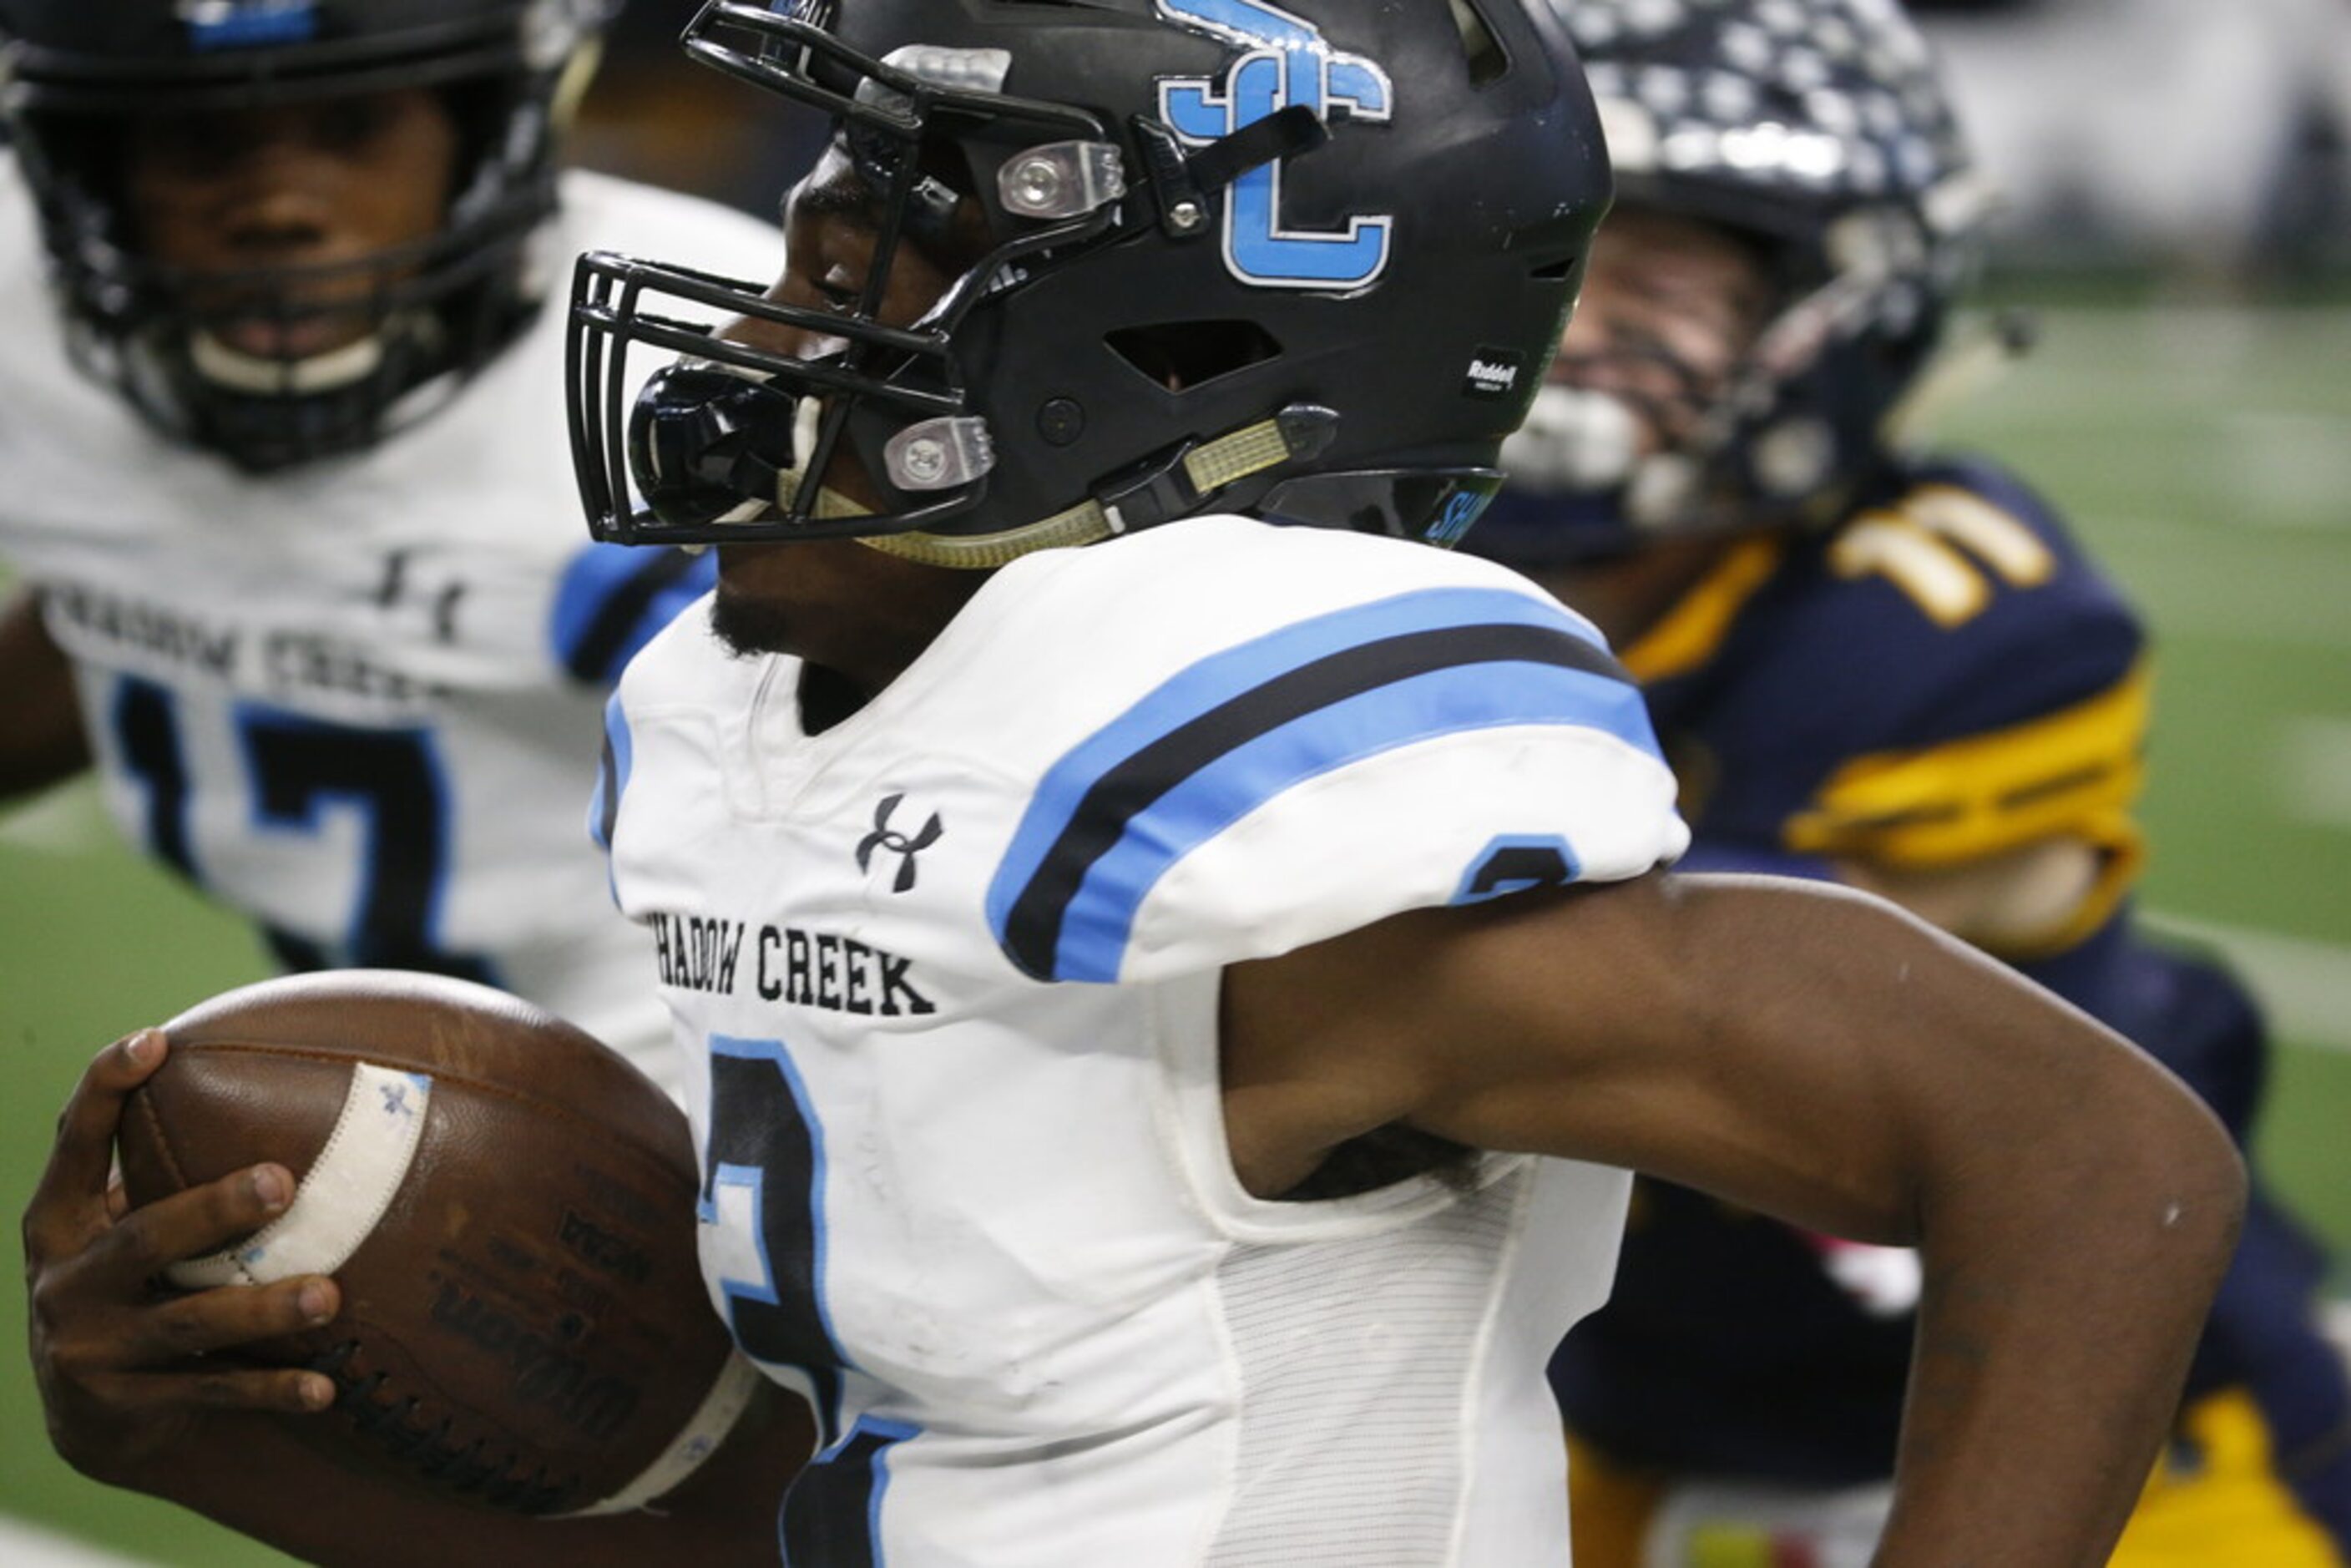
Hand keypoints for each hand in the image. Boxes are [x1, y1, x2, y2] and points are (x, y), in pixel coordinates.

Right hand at [23, 1029, 342, 1488]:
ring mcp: (90, 1349)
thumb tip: (284, 1081)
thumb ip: (167, 1172)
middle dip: (213, 1210)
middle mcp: (65, 1283)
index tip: (153, 1040)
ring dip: (263, 1309)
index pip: (75, 1143)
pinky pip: (212, 1393)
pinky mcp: (123, 1408)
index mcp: (60, 1223)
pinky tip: (325, 1388)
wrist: (93, 1420)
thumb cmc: (135, 1286)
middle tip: (283, 1181)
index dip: (105, 1090)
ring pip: (188, 1323)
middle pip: (145, 1238)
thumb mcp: (127, 1229)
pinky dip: (271, 1391)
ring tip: (328, 1297)